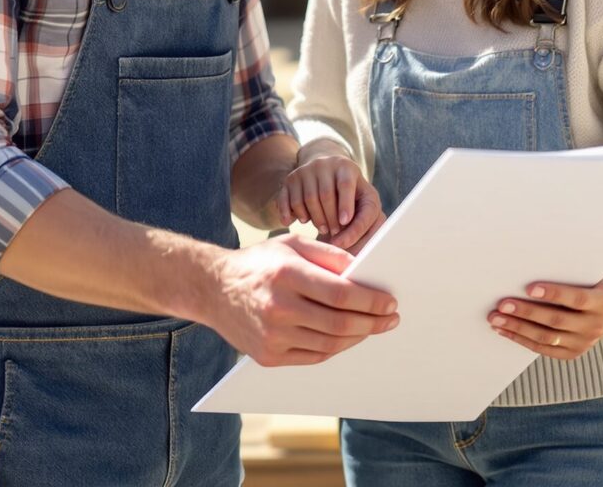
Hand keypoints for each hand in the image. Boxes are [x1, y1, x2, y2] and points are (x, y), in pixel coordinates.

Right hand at [203, 233, 399, 366]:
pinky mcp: (268, 356)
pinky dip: (335, 348)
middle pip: (340, 324)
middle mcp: (278, 308)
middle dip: (372, 322)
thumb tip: (365, 272)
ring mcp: (272, 336)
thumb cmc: (258, 263)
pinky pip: (313, 357)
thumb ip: (329, 255)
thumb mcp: (291, 244)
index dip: (372, 301)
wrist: (212, 289)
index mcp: (286, 275)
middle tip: (390, 318)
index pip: (341, 294)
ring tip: (372, 327)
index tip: (390, 302)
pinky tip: (347, 337)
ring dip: (358, 337)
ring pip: (330, 345)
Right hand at [274, 148, 384, 250]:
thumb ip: (363, 217)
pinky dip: (291, 214)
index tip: (344, 222)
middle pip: (325, 195)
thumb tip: (345, 241)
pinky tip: (300, 222)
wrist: (328, 169)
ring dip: (314, 219)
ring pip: (306, 199)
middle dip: (330, 218)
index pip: (345, 184)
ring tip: (323, 228)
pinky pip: (287, 200)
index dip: (345, 204)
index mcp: (346, 166)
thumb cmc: (352, 190)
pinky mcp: (291, 179)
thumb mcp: (364, 196)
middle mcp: (324, 164)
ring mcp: (305, 170)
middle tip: (335, 232)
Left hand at [488, 260, 602, 360]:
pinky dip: (522, 339)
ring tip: (496, 319)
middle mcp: (596, 325)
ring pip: (547, 337)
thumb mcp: (591, 274)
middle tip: (502, 304)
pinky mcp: (573, 353)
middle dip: (526, 312)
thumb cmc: (594, 282)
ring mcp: (585, 342)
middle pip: (556, 320)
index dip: (554, 293)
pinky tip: (504, 330)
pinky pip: (544, 348)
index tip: (529, 287)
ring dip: (518, 328)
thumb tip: (530, 262)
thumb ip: (568, 273)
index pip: (577, 299)